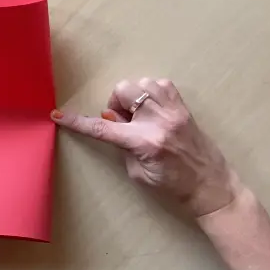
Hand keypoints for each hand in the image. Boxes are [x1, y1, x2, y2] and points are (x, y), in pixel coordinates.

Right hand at [52, 78, 238, 216]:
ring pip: (142, 83)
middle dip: (117, 104)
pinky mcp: (184, 107)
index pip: (102, 128)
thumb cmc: (172, 185)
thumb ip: (122, 145)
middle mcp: (159, 121)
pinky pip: (161, 84)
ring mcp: (174, 110)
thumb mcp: (138, 173)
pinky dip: (152, 93)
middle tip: (124, 122)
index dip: (78, 122)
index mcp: (145, 142)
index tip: (59, 115)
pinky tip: (154, 110)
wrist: (210, 185)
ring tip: (141, 116)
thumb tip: (112, 120)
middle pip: (124, 91)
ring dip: (135, 98)